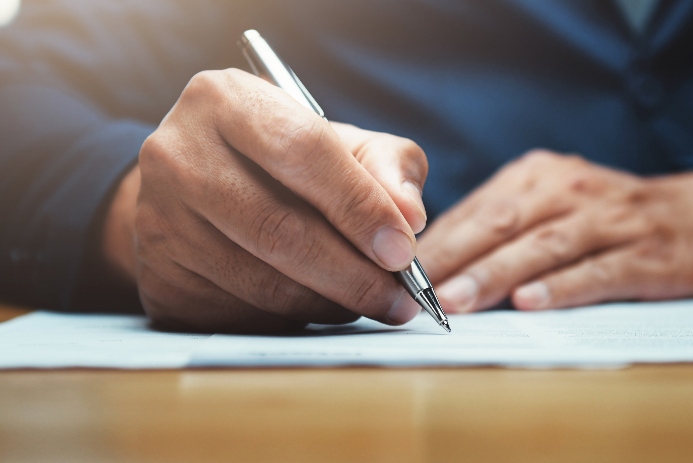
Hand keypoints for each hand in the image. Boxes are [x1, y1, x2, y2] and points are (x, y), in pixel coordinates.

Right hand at [101, 69, 428, 332]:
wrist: (198, 187)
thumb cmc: (282, 162)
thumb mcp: (339, 142)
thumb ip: (386, 166)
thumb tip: (409, 218)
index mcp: (225, 99)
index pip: (302, 150)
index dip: (359, 206)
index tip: (403, 251)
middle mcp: (176, 154)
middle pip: (279, 229)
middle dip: (354, 274)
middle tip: (400, 300)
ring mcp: (157, 220)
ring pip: (262, 283)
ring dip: (330, 303)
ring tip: (370, 303)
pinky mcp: (158, 276)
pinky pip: (241, 313)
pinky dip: (294, 319)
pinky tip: (320, 306)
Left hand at [418, 150, 692, 312]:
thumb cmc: (604, 217)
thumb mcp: (551, 204)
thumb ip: (500, 226)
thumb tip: (434, 261)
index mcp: (537, 176)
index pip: (477, 210)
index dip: (437, 243)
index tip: (397, 270)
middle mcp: (568, 189)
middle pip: (502, 224)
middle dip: (454, 258)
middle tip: (413, 289)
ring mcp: (609, 218)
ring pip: (542, 246)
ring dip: (495, 274)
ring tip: (456, 301)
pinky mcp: (645, 252)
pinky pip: (597, 270)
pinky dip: (562, 286)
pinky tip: (530, 303)